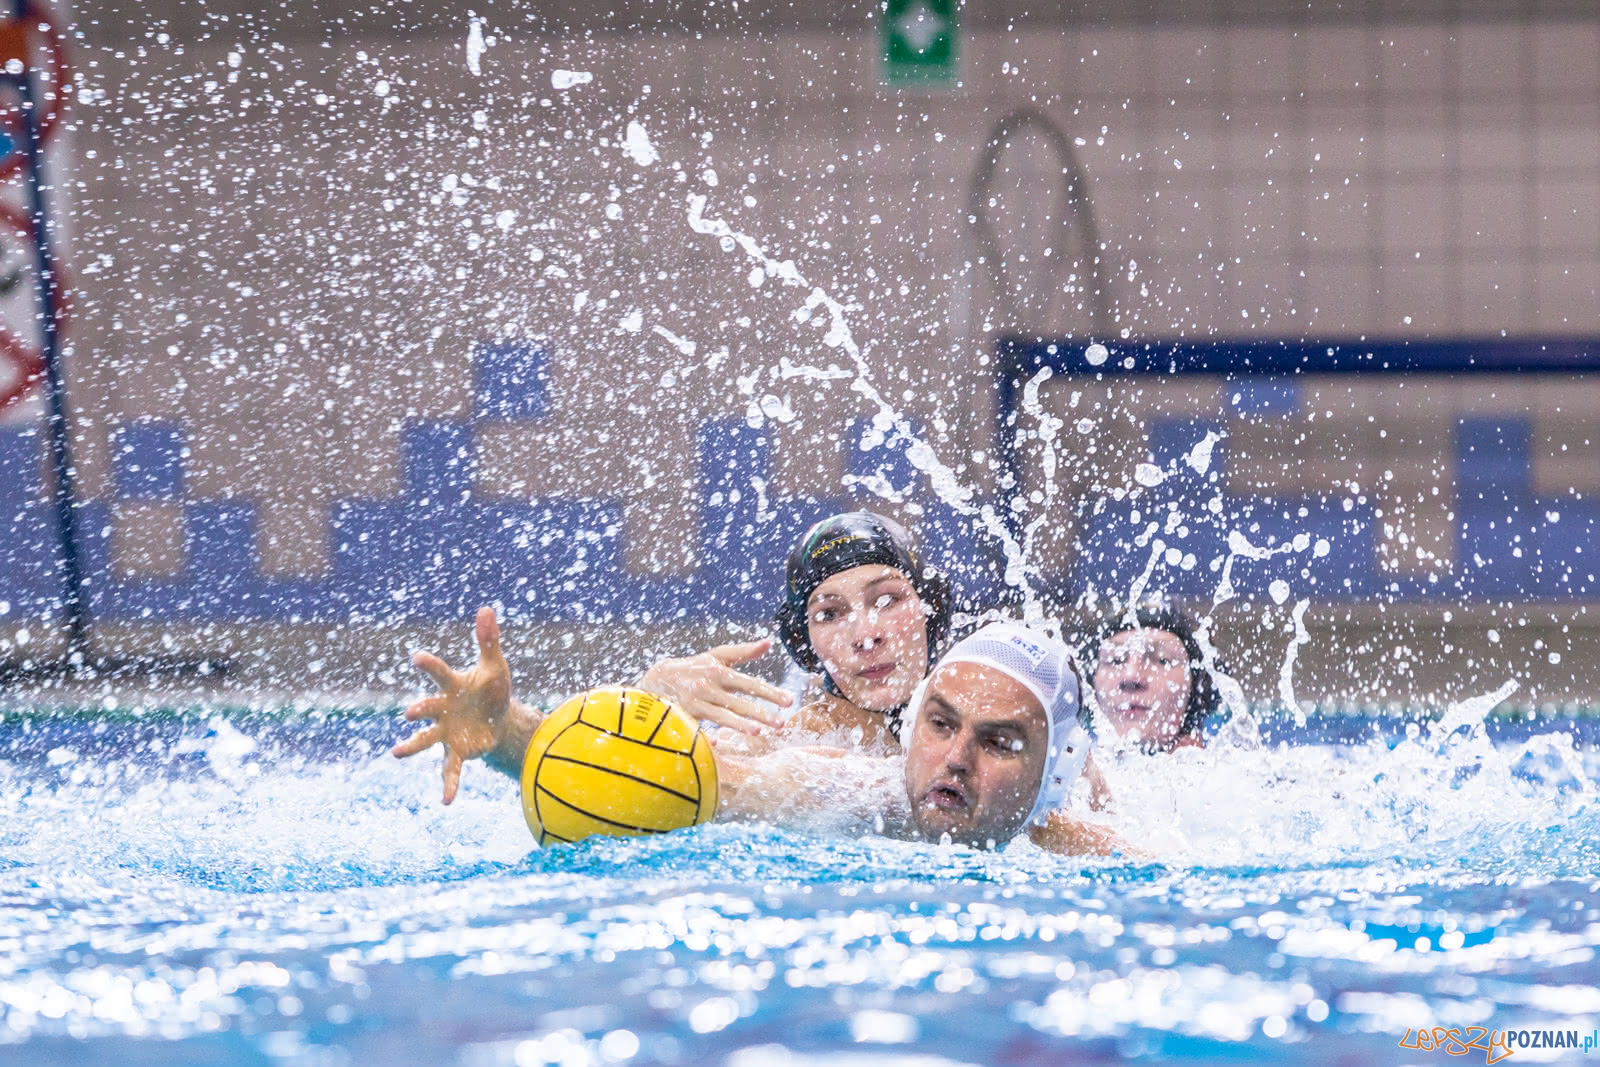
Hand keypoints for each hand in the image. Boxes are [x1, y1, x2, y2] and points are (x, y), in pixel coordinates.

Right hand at [393, 605, 511, 803]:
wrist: (498, 719)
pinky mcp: (455, 751)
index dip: (428, 665)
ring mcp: (445, 732)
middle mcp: (442, 709)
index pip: (438, 672)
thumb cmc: (492, 689)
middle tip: (408, 712)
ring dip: (411, 745)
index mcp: (451, 685)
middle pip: (426, 708)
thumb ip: (488, 640)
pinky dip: (448, 785)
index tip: (416, 658)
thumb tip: (487, 609)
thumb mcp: (495, 666)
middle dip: (418, 710)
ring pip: (424, 739)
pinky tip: (446, 802)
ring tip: (396, 753)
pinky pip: (449, 770)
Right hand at [638, 638, 793, 735]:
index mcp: (719, 671)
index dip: (769, 692)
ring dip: (739, 724)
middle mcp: (709, 685)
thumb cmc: (694, 667)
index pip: (749, 683)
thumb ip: (743, 652)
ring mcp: (696, 701)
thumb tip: (768, 642)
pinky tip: (718, 743)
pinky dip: (706, 734)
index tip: (789, 701)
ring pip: (721, 715)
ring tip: (757, 732)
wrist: (657, 678)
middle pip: (739, 701)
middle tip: (780, 723)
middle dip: (760, 712)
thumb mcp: (716, 656)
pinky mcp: (684, 715)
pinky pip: (698, 727)